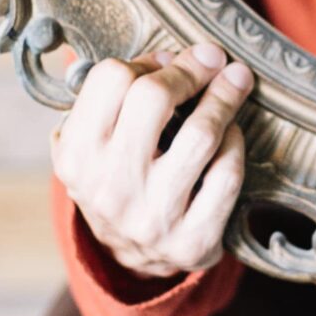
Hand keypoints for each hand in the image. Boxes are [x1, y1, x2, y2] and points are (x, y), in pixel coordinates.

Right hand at [50, 37, 252, 281]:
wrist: (128, 259)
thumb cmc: (114, 181)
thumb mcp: (89, 144)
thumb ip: (110, 99)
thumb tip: (169, 56)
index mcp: (78, 155)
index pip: (110, 79)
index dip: (147, 60)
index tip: (168, 60)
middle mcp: (111, 186)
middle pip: (154, 97)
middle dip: (191, 69)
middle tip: (212, 58)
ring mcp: (154, 216)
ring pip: (201, 135)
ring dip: (225, 97)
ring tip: (237, 80)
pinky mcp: (193, 238)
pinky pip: (227, 175)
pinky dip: (235, 143)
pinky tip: (232, 132)